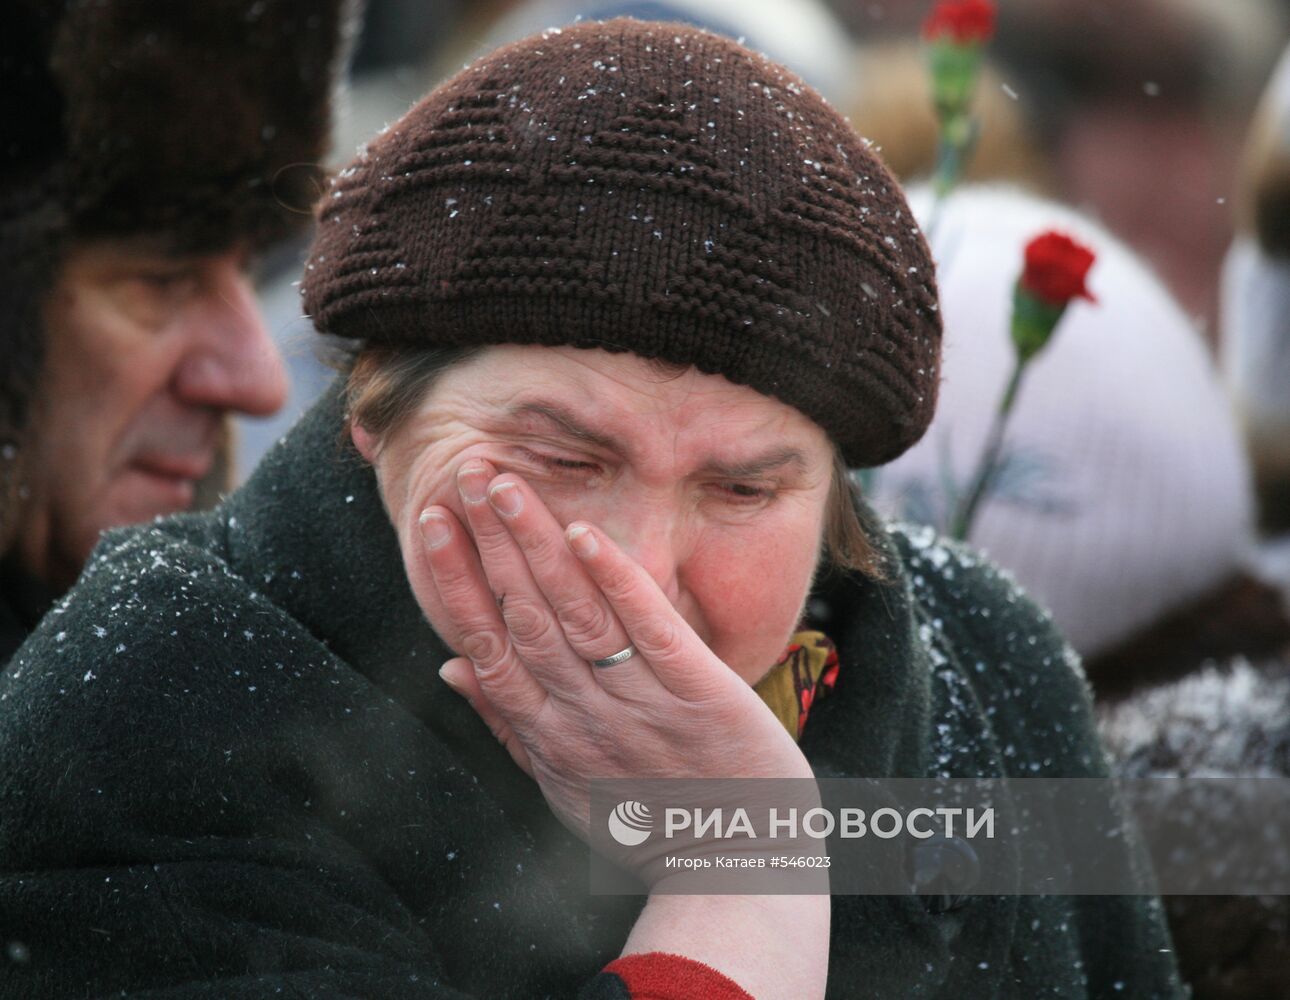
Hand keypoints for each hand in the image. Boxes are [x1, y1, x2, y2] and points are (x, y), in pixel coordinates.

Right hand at [409, 460, 812, 839]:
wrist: (740, 872)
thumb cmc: (648, 826)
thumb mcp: (562, 786)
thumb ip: (507, 723)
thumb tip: (449, 668)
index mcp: (549, 735)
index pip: (487, 644)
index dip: (456, 581)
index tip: (430, 522)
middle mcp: (583, 715)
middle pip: (525, 616)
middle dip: (490, 543)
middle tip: (466, 473)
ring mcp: (640, 704)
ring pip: (576, 615)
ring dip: (536, 547)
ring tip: (506, 487)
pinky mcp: (700, 694)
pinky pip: (652, 631)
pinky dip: (617, 583)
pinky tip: (586, 537)